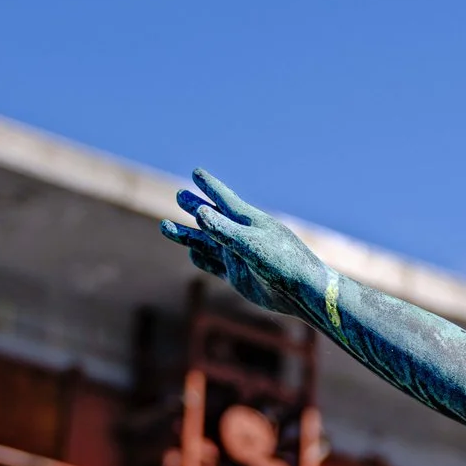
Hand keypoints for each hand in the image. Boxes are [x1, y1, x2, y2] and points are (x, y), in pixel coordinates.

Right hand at [160, 169, 323, 317]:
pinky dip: (201, 258)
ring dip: (187, 235)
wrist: (301, 292)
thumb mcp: (251, 243)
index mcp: (248, 220)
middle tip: (179, 195)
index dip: (209, 186)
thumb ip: (224, 229)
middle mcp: (241, 236)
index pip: (224, 198)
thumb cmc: (282, 262)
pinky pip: (213, 264)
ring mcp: (237, 256)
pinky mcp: (236, 276)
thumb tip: (199, 212)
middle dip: (194, 207)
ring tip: (165, 225)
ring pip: (206, 242)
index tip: (196, 173)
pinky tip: (192, 252)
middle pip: (211, 218)